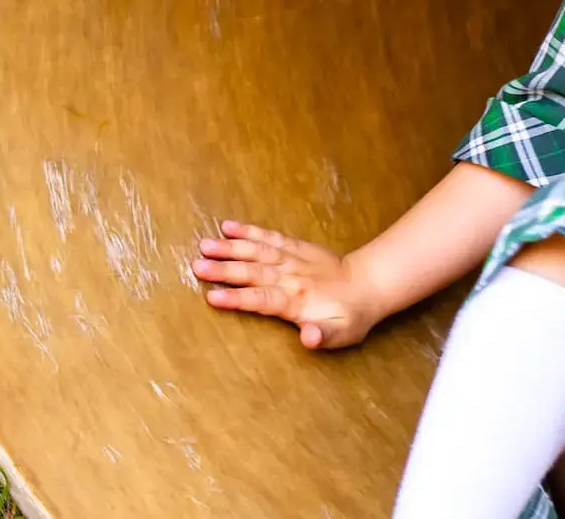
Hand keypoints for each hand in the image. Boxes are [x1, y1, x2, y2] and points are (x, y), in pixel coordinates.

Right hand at [195, 220, 382, 348]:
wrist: (368, 285)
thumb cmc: (349, 317)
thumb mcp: (342, 334)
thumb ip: (323, 336)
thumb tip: (308, 338)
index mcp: (297, 301)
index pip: (262, 299)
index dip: (238, 299)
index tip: (212, 297)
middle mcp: (291, 277)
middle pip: (254, 272)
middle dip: (225, 270)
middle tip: (197, 267)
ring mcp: (292, 259)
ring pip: (258, 251)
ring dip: (232, 247)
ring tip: (205, 245)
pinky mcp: (295, 247)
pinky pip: (270, 237)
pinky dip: (249, 230)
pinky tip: (226, 226)